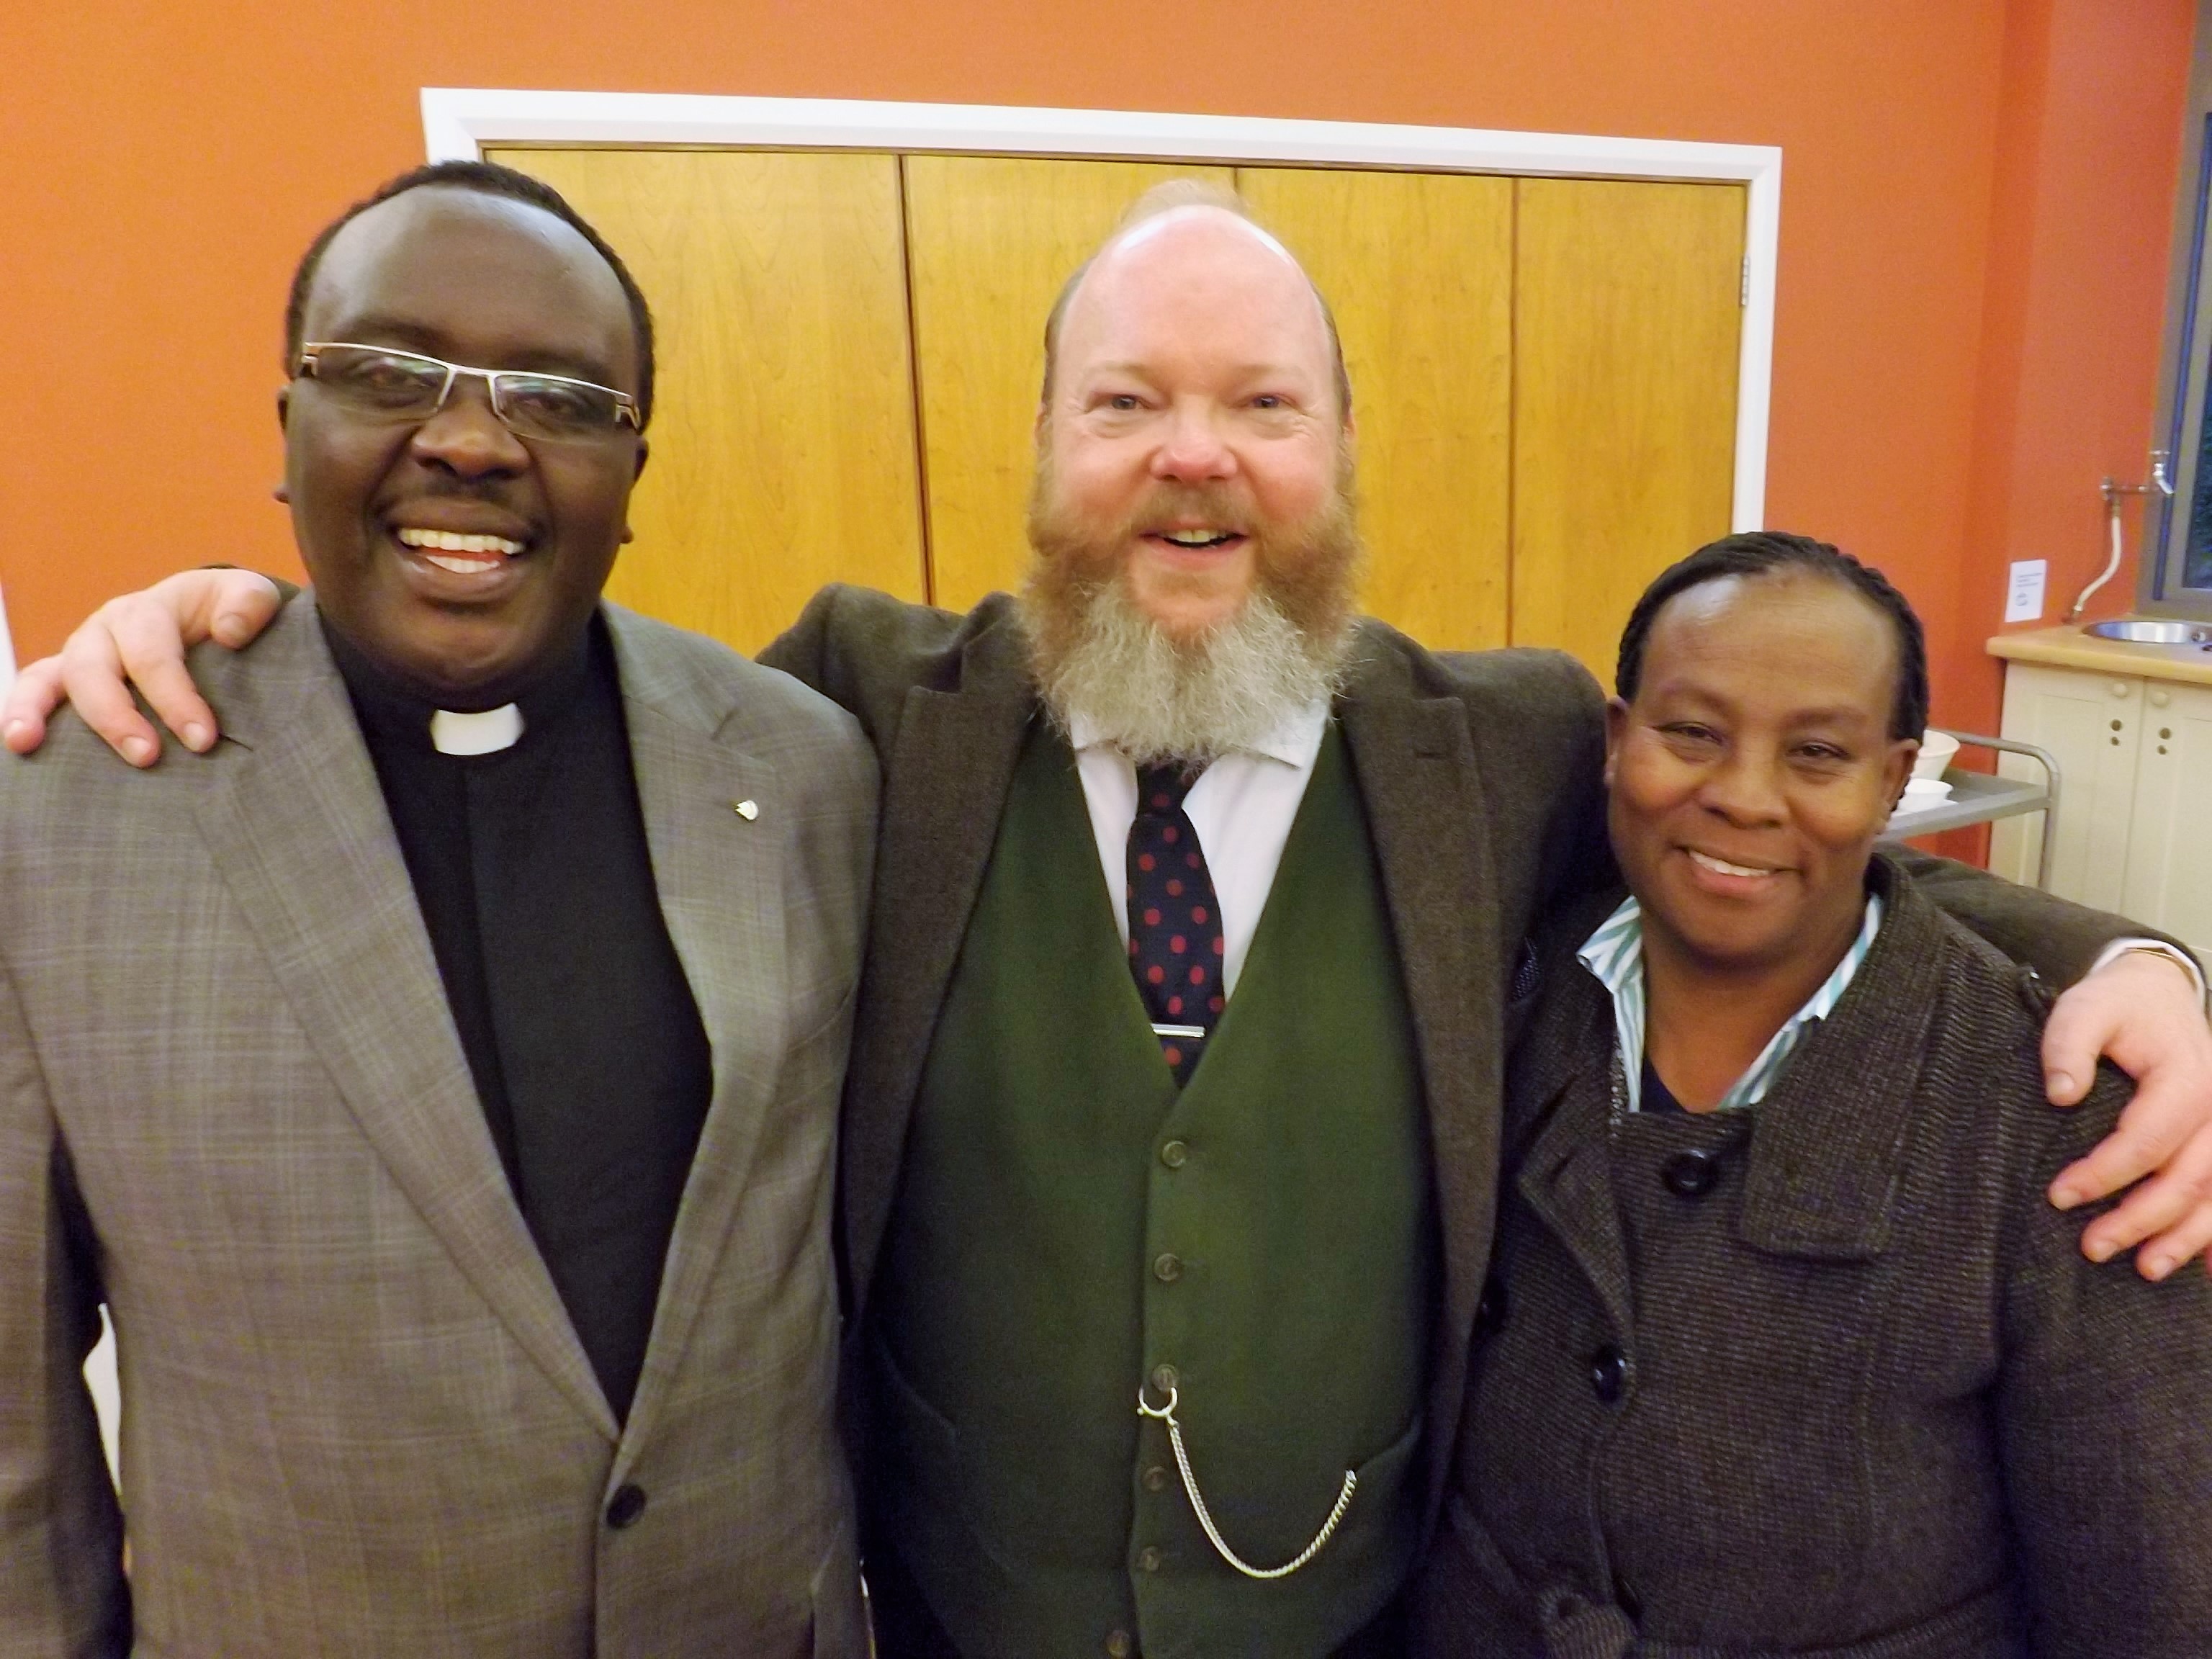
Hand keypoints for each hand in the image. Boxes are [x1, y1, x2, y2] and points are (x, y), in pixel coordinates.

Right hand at [0, 570, 281, 765]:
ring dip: (36, 711)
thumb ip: (249, 603)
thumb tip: (230, 631)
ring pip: (47, 678)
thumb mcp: (249, 598)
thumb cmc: (228, 615)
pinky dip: (20, 715)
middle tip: (147, 757)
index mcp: (146, 612)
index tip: (202, 739)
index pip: (152, 653)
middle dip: (116, 716)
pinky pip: (34, 693)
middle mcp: (104, 631)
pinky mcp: (66, 682)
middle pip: (94, 669)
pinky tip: (17, 746)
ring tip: (26, 744)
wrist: (208, 618)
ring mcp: (79, 657)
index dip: (174, 696)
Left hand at [2043, 949, 2211, 1278]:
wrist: (2161, 996)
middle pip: (2188, 1178)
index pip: (2149, 1139)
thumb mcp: (2086, 1007)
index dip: (2106, 1174)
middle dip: (2140, 1219)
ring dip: (2184, 1238)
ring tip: (2144, 1270)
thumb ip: (2069, 1044)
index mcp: (2188, 1078)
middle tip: (2091, 1247)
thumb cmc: (2119, 1006)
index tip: (2059, 1196)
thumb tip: (2061, 1094)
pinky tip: (2206, 1271)